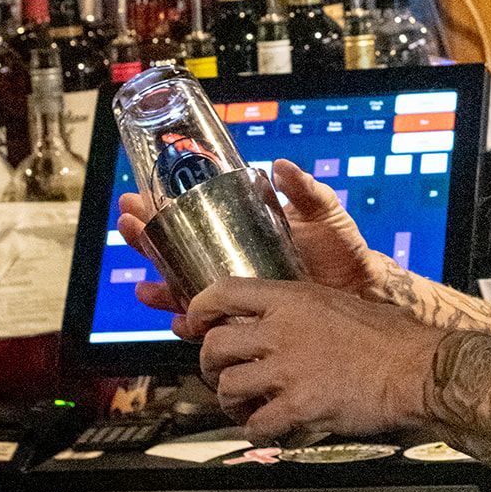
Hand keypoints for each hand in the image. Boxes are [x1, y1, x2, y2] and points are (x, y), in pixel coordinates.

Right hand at [117, 157, 376, 315]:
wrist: (363, 289)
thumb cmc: (342, 248)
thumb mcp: (323, 211)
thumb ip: (303, 189)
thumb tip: (279, 165)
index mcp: (242, 232)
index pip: (191, 219)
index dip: (160, 210)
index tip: (136, 198)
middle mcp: (231, 261)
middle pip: (176, 253)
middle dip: (146, 242)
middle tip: (126, 225)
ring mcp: (236, 292)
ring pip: (185, 291)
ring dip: (160, 290)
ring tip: (144, 287)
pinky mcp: (247, 319)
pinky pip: (211, 325)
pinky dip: (193, 325)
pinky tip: (182, 322)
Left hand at [185, 276, 443, 442]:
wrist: (413, 368)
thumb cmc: (388, 337)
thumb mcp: (337, 302)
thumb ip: (300, 308)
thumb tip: (274, 316)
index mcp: (292, 299)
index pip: (224, 292)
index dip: (199, 308)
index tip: (193, 321)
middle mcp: (282, 331)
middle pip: (215, 345)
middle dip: (209, 365)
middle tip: (219, 373)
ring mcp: (288, 369)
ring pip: (227, 387)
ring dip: (230, 401)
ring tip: (245, 405)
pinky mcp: (298, 406)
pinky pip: (255, 424)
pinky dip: (255, 430)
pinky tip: (267, 427)